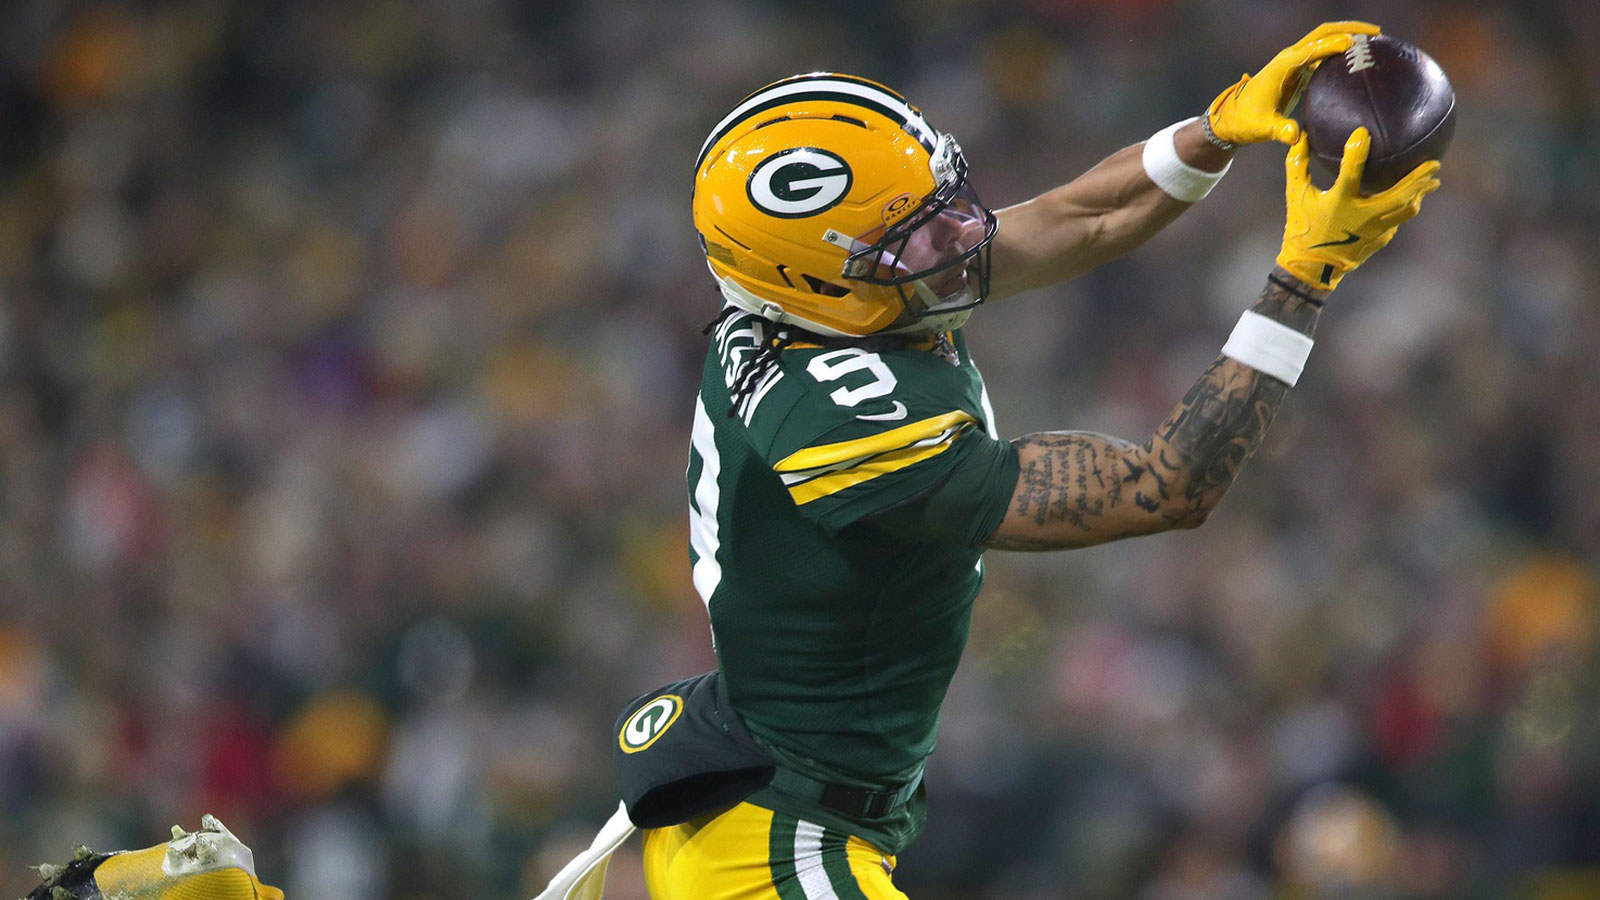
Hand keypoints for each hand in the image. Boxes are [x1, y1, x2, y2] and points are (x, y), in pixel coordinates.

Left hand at [1207, 21, 1380, 145]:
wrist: (1233, 118)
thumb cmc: (1246, 122)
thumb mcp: (1262, 128)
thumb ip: (1278, 130)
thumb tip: (1295, 136)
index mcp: (1283, 66)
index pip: (1312, 49)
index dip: (1332, 45)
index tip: (1355, 44)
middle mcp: (1290, 58)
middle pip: (1322, 34)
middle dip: (1348, 29)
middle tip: (1376, 34)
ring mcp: (1295, 62)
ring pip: (1324, 40)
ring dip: (1347, 35)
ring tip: (1375, 41)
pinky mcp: (1299, 70)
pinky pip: (1323, 54)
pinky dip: (1341, 51)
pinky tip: (1358, 59)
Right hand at [1277, 128, 1440, 288]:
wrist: (1311, 268)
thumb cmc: (1302, 229)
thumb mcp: (1295, 196)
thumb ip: (1297, 166)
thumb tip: (1299, 138)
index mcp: (1339, 202)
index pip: (1351, 171)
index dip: (1356, 151)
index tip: (1363, 133)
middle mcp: (1361, 216)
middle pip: (1399, 194)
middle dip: (1419, 178)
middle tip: (1435, 163)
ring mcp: (1374, 230)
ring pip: (1407, 209)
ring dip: (1420, 193)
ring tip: (1432, 181)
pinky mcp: (1380, 239)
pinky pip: (1398, 220)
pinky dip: (1407, 207)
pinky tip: (1412, 199)